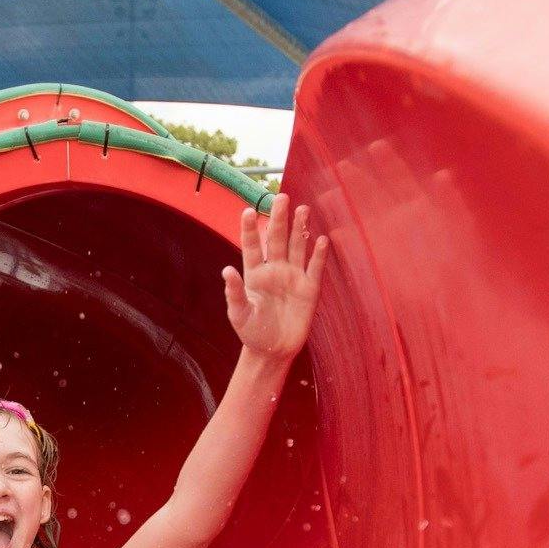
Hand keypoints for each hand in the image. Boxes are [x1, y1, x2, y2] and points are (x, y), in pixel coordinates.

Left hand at [226, 195, 326, 360]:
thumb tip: (227, 270)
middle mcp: (274, 270)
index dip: (251, 229)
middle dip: (279, 218)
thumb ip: (235, 293)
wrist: (273, 351)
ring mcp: (293, 277)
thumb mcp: (239, 315)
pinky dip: (319, 254)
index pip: (252, 246)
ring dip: (300, 229)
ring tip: (302, 209)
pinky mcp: (309, 289)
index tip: (248, 211)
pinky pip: (315, 267)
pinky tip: (321, 239)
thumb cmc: (252, 332)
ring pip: (297, 247)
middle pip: (277, 239)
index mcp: (254, 274)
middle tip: (282, 197)